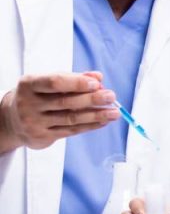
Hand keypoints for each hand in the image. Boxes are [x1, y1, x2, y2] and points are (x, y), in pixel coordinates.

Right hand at [0, 71, 119, 151]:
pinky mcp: (42, 137)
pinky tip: (103, 121)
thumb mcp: (48, 82)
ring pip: (71, 118)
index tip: (97, 83)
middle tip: (111, 97)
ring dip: (96, 115)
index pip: (55, 82)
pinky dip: (89, 126)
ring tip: (114, 112)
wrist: (12, 120)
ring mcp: (34, 122)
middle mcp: (29, 104)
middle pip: (66, 102)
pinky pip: (71, 131)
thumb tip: (98, 77)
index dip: (77, 83)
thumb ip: (73, 78)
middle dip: (92, 99)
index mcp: (30, 84)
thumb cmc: (36, 95)